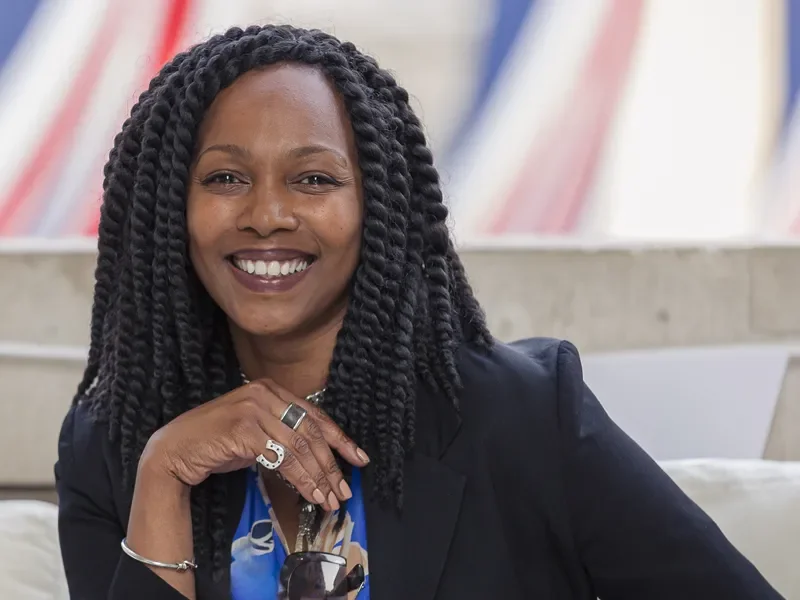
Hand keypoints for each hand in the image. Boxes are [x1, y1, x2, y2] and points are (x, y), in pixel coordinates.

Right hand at [140, 379, 368, 508]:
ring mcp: (254, 409)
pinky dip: (300, 478)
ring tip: (329, 499)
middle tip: (342, 490)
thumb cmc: (215, 444)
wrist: (174, 451)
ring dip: (318, 477)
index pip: (315, 415)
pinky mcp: (244, 428)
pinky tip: (308, 494)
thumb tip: (318, 460)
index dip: (339, 439)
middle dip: (331, 465)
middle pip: (311, 432)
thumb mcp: (256, 434)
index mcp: (271, 389)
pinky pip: (282, 456)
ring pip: (300, 446)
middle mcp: (265, 394)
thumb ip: (283, 435)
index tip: (358, 459)